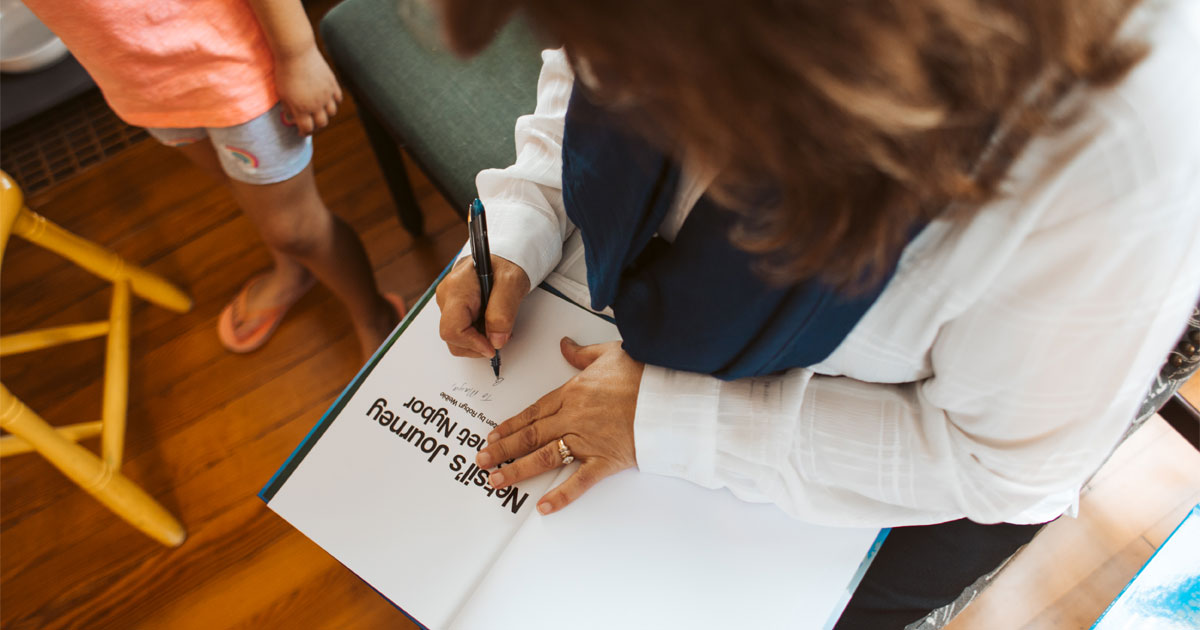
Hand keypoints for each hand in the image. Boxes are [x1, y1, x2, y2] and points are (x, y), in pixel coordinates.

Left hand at [274, 44, 342, 135]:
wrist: (296, 52)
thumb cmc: (284, 72)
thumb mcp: (281, 93)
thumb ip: (288, 108)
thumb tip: (292, 118)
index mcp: (301, 108)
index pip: (307, 129)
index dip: (304, 133)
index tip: (301, 132)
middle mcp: (316, 104)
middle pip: (322, 123)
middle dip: (316, 126)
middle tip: (311, 123)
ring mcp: (326, 94)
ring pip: (332, 113)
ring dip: (326, 114)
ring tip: (320, 111)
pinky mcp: (332, 84)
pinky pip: (338, 99)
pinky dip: (333, 102)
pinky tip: (327, 100)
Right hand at [436, 255, 530, 357]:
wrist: (503, 255)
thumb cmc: (506, 264)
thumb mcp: (512, 283)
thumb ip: (503, 312)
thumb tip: (496, 340)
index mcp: (456, 288)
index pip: (452, 329)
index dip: (473, 344)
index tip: (492, 347)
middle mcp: (446, 296)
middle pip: (452, 337)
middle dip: (477, 344)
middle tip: (500, 336)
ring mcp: (448, 302)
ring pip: (456, 337)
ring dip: (478, 340)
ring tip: (497, 328)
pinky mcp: (454, 308)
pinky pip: (461, 330)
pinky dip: (477, 334)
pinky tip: (490, 324)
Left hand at [476, 338, 642, 514]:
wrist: (670, 396)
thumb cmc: (645, 374)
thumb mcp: (609, 353)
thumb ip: (582, 353)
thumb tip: (566, 345)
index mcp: (573, 392)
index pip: (533, 411)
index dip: (511, 424)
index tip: (494, 434)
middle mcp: (574, 417)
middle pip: (531, 435)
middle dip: (503, 448)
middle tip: (482, 460)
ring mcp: (588, 440)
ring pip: (545, 457)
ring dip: (517, 469)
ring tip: (496, 480)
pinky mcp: (605, 460)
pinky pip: (579, 481)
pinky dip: (561, 495)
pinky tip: (543, 506)